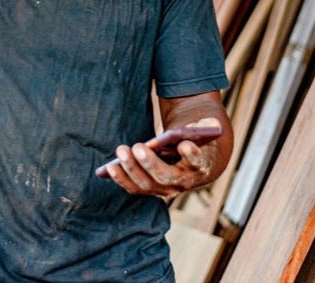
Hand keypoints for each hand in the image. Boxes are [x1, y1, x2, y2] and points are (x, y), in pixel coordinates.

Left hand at [104, 117, 221, 199]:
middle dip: (150, 162)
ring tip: (121, 151)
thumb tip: (194, 126)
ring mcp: (165, 189)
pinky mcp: (150, 189)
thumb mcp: (203, 130)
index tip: (185, 145)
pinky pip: (134, 188)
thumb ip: (204, 125)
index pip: (197, 162)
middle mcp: (183, 182)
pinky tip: (110, 167)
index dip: (192, 155)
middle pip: (166, 175)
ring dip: (131, 169)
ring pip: (147, 184)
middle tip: (138, 147)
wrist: (191, 162)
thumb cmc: (194, 139)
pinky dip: (122, 179)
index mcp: (199, 165)